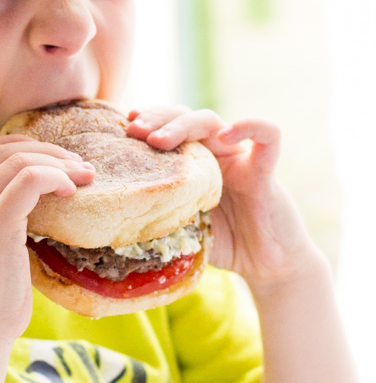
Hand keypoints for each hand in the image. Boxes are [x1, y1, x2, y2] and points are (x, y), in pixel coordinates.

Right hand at [0, 135, 94, 342]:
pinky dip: (55, 177)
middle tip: (80, 167)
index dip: (24, 147)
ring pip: (18, 162)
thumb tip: (40, 196)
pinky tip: (71, 192)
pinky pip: (28, 181)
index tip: (57, 160)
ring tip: (84, 177)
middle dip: (48, 151)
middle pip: (3, 150)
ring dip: (58, 164)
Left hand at [126, 105, 321, 295]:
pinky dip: (250, 127)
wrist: (266, 266)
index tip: (122, 129)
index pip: (167, 126)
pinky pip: (268, 136)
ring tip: (158, 140)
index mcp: (192, 162)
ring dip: (182, 124)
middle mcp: (214, 153)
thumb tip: (112, 220)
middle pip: (184, 116)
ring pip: (212, 121)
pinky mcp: (265, 171)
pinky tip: (226, 135)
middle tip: (134, 131)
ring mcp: (239, 158)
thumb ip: (157, 217)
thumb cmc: (223, 243)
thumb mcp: (181, 228)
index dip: (146, 121)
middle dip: (156, 118)